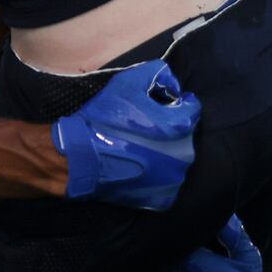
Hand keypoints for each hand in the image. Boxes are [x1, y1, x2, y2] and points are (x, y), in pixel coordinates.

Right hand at [52, 60, 199, 209]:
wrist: (79, 158)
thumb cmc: (103, 120)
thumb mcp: (127, 82)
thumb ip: (157, 73)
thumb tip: (173, 85)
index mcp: (180, 126)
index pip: (192, 109)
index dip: (175, 103)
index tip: (160, 105)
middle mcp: (184, 155)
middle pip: (185, 136)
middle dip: (170, 130)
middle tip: (145, 129)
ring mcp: (174, 179)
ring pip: (177, 160)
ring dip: (164, 153)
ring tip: (139, 149)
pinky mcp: (163, 198)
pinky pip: (168, 183)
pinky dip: (158, 176)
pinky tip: (139, 168)